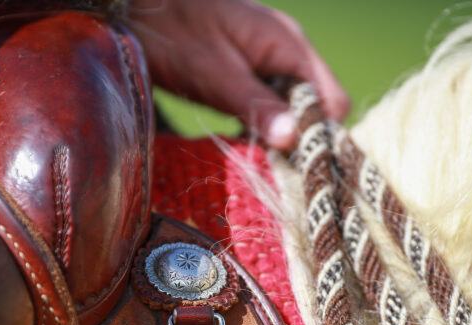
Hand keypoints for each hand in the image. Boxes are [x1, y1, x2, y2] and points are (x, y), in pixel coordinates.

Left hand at [127, 0, 349, 148]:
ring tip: (254, 151)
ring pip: (294, 106)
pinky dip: (262, 122)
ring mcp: (271, 57)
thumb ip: (255, 104)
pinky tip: (241, 134)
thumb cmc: (173, 32)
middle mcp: (288, 50)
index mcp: (288, 45)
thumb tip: (294, 139)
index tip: (295, 162)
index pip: (333, 101)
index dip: (319, 134)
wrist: (138, 6)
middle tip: (270, 162)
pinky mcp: (252, 68)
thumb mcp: (214, 74)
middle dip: (299, 136)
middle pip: (318, 106)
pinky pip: (272, 101)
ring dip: (278, 132)